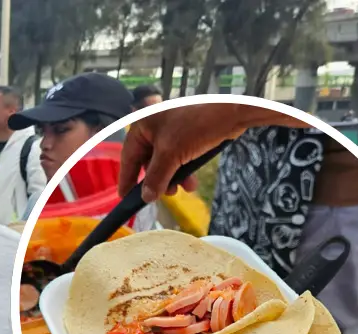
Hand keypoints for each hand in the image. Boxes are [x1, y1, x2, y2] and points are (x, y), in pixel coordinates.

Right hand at [118, 104, 305, 202]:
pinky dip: (182, 171)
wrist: (232, 113)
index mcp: (143, 125)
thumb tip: (146, 197)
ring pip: (164, 162)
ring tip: (180, 189)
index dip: (127, 179)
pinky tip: (191, 181)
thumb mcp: (171, 155)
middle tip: (161, 195)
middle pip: (147, 161)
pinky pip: (178, 158)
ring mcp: (170, 130)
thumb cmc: (196, 125)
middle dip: (156, 180)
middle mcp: (153, 126)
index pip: (129, 157)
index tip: (125, 197)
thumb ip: (156, 178)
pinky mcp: (186, 135)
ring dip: (171, 178)